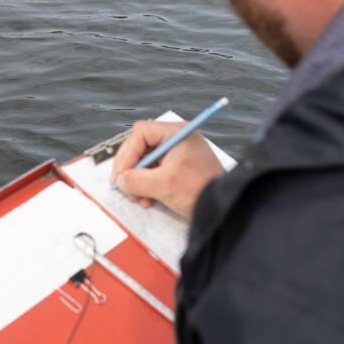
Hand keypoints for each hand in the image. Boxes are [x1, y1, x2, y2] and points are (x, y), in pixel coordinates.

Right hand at [110, 119, 224, 220]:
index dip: (126, 154)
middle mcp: (177, 140)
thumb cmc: (203, 190)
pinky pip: (154, 173)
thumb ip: (137, 180)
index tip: (120, 174)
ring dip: (137, 180)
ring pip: (146, 162)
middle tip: (123, 185)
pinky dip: (147, 186)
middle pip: (141, 147)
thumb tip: (121, 179)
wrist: (222, 210)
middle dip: (131, 169)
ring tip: (138, 196)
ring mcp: (178, 154)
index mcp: (177, 134)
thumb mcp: (164, 185)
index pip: (141, 133)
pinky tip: (147, 199)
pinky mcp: (178, 169)